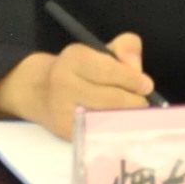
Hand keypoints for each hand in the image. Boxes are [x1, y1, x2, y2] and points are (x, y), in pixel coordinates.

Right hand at [0, 33, 157, 138]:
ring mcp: (64, 112)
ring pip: (108, 119)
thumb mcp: (97, 50)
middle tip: (141, 102)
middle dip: (135, 102)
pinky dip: (116, 131)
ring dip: (127, 117)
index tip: (146, 86)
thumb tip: (138, 69)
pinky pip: (101, 134)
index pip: (112, 71)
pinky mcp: (67, 133)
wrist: (38, 91)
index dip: (134, 80)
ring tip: (131, 112)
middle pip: (113, 99)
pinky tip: (120, 125)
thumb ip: (125, 49)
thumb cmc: (77, 70)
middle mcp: (65, 84)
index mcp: (75, 58)